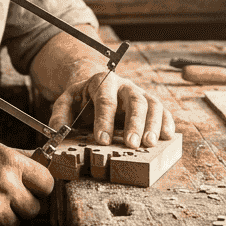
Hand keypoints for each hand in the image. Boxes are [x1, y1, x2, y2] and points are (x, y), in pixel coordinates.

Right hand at [0, 141, 53, 225]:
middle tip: (5, 198)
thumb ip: (21, 158)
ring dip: (4, 218)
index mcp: (11, 163)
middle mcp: (6, 185)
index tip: (33, 190)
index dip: (40, 188)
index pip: (47, 183)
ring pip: (17, 223)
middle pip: (35, 209)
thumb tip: (47, 162)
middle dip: (22, 206)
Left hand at [49, 71, 176, 148]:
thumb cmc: (82, 99)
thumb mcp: (65, 102)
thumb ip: (59, 114)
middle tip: (131, 144)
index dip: (104, 120)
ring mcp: (140, 93)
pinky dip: (167, 122)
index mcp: (102, 82)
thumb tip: (58, 131)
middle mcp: (124, 86)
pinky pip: (163, 110)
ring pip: (152, 104)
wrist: (96, 88)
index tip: (102, 140)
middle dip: (134, 123)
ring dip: (153, 124)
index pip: (105, 100)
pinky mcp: (150, 104)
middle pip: (134, 100)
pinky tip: (167, 137)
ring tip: (149, 144)